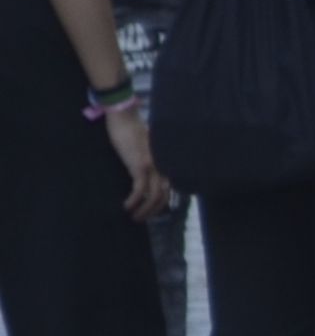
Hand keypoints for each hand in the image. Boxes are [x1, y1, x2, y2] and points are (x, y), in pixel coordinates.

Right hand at [103, 104, 170, 220]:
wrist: (124, 117)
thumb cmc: (130, 130)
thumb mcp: (143, 148)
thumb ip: (147, 160)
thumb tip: (141, 174)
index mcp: (164, 161)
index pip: (169, 187)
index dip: (162, 202)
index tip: (152, 211)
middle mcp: (162, 165)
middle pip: (165, 195)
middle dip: (154, 211)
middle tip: (141, 219)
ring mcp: (153, 166)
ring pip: (154, 196)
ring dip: (144, 210)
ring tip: (134, 217)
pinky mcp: (140, 166)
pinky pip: (140, 190)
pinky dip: (134, 201)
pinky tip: (126, 207)